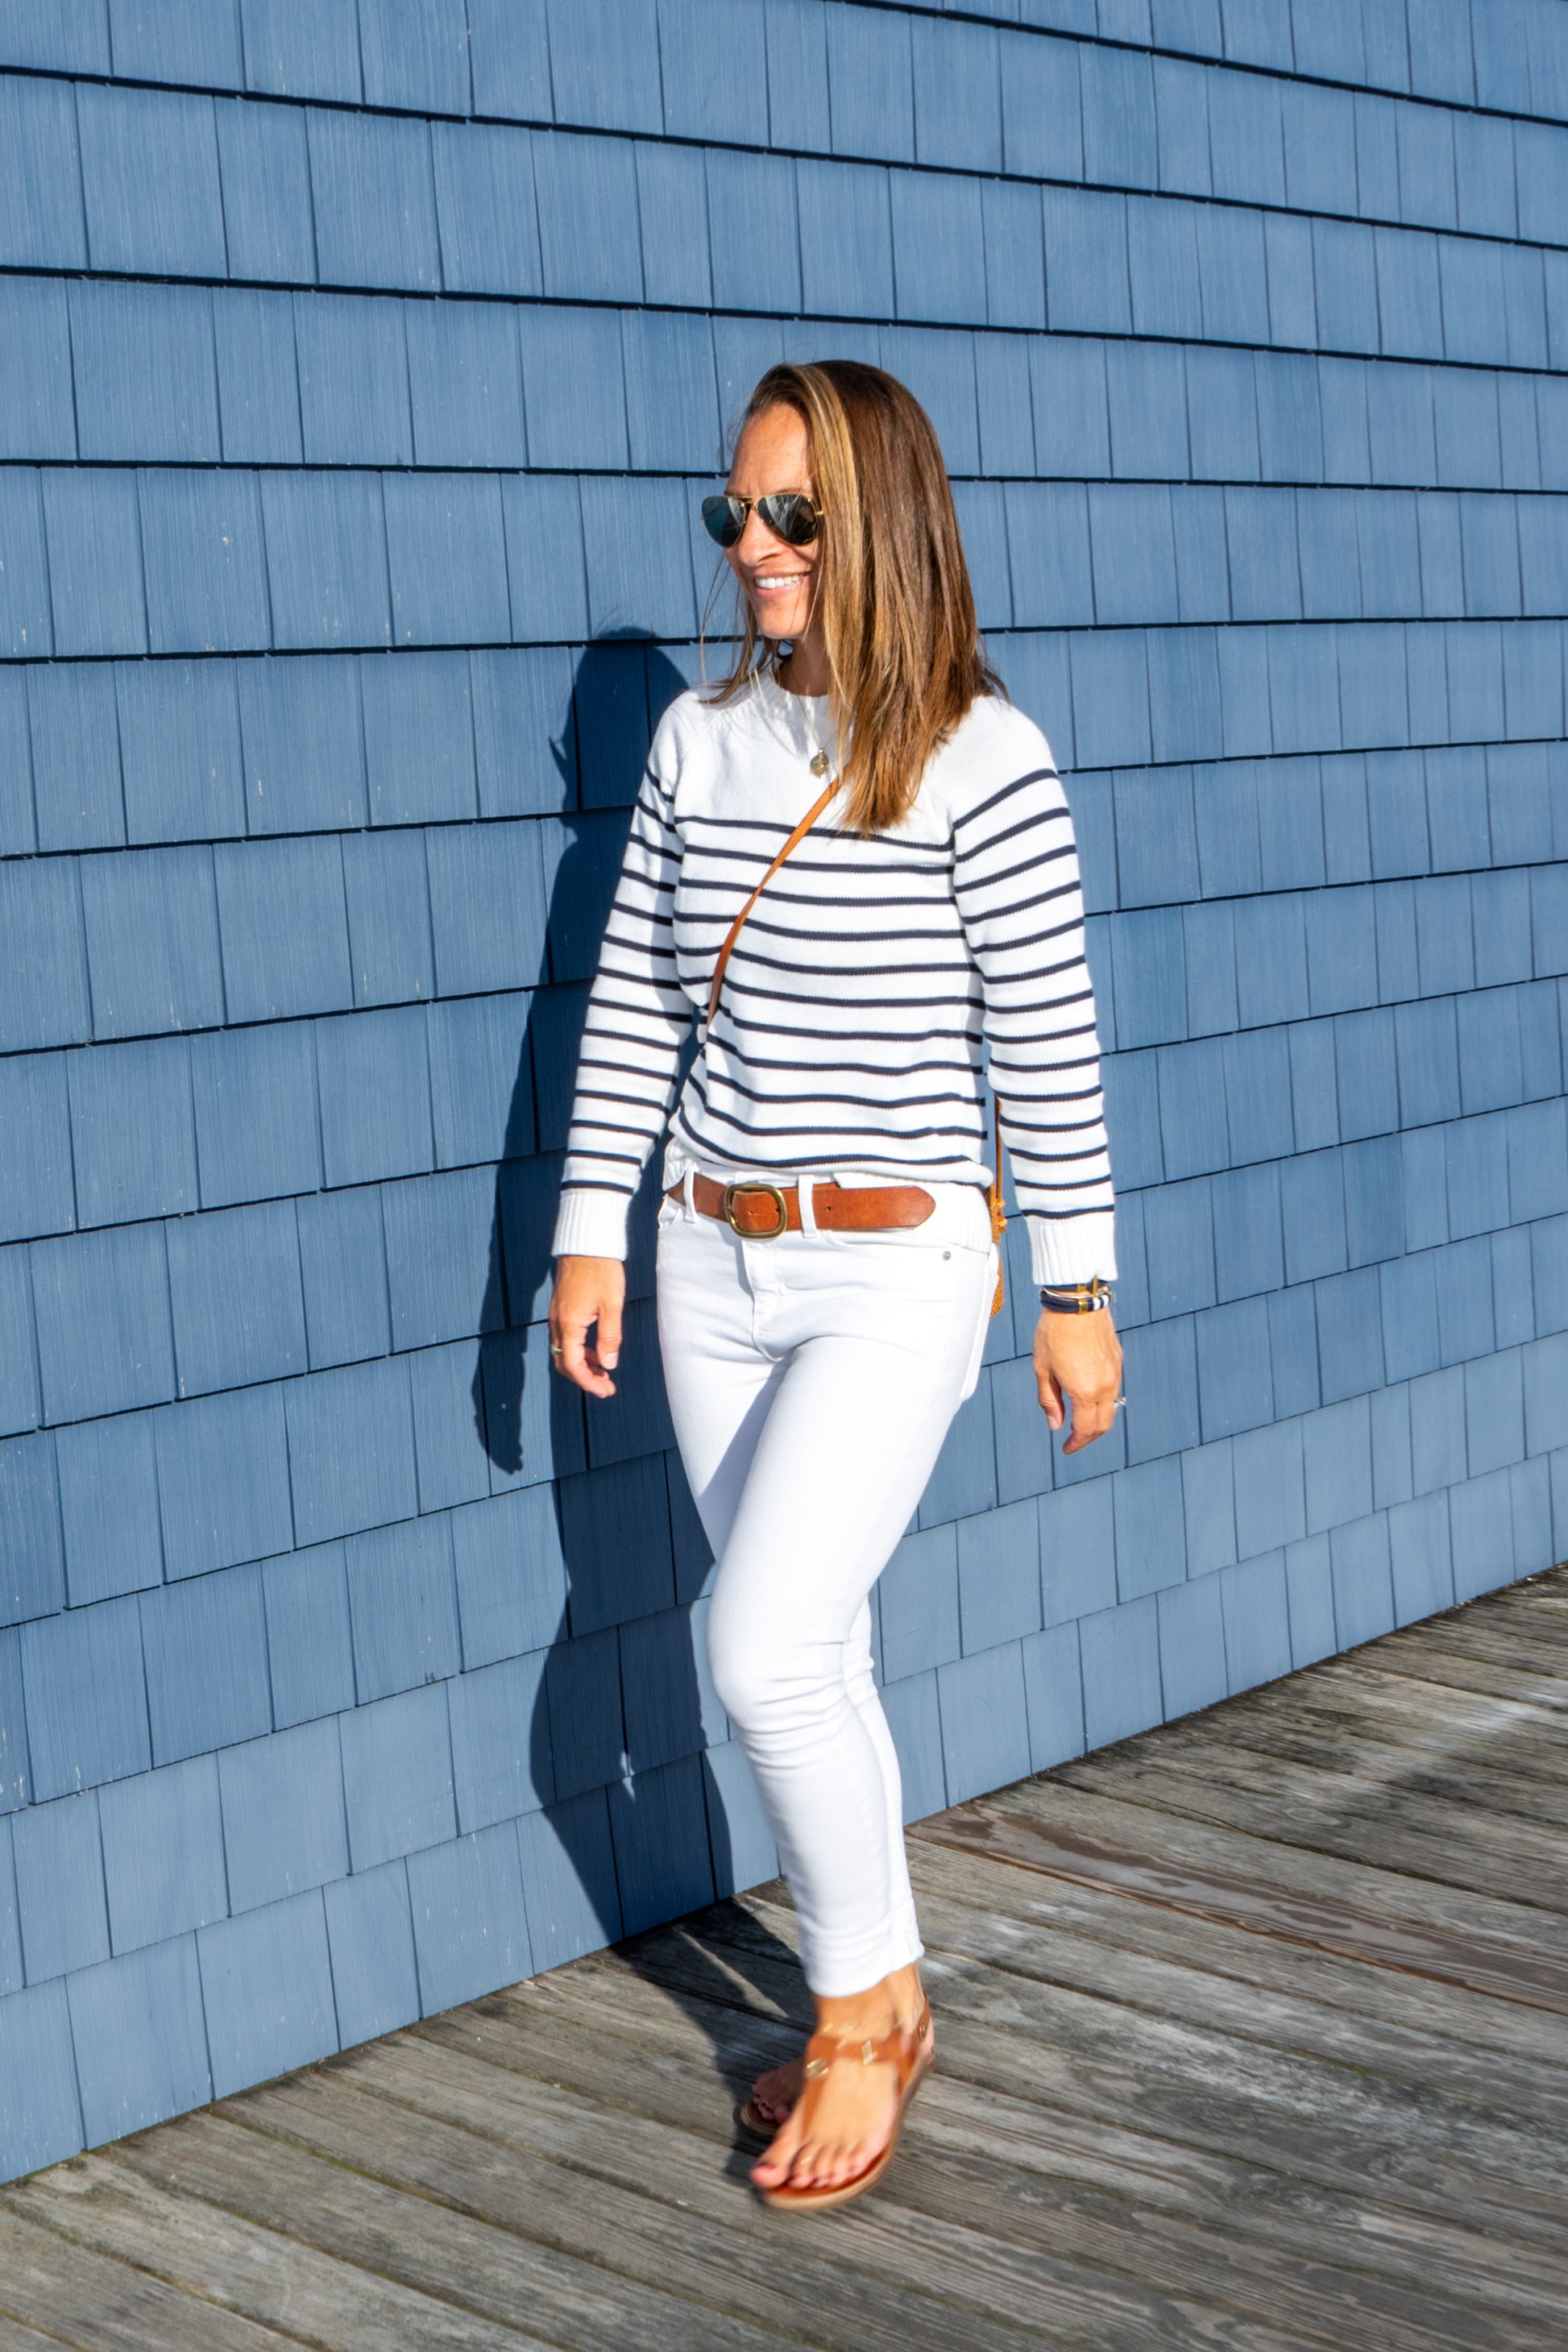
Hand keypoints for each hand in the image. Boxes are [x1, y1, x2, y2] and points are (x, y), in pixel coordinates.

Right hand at [549, 1255, 625, 1398]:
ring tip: (604, 1372)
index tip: (606, 1390)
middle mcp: (557, 1321)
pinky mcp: (561, 1306)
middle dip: (584, 1378)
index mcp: (569, 1324)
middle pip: (564, 1362)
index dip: (589, 1382)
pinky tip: (597, 1350)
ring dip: (583, 1365)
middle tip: (606, 1387)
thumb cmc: (601, 1268)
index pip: (574, 1365)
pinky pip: (565, 1337)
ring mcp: (557, 1314)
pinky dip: (580, 1349)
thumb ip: (610, 1336)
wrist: (586, 1241)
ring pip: (564, 1350)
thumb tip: (609, 1364)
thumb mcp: (612, 1304)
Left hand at [1033, 1306, 1122, 1453]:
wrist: (1076, 1303)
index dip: (1076, 1444)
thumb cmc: (1054, 1333)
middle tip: (1075, 1440)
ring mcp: (1114, 1373)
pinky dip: (1103, 1401)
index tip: (1067, 1448)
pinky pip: (1114, 1389)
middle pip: (1104, 1425)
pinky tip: (1089, 1395)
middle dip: (1090, 1437)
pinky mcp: (1117, 1360)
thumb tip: (1055, 1424)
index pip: (1085, 1430)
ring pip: (1111, 1408)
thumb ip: (1049, 1400)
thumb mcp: (1042, 1370)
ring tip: (1080, 1419)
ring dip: (1098, 1419)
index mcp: (1084, 1391)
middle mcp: (1104, 1386)